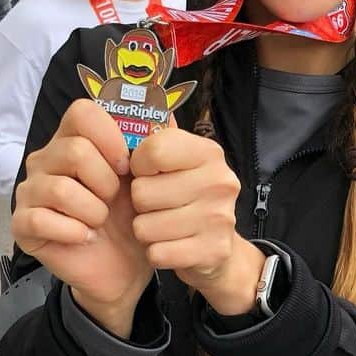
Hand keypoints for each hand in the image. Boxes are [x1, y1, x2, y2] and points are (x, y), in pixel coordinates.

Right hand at [11, 99, 150, 333]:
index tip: (126, 166)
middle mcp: (45, 159)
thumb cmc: (130, 217)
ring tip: (100, 221)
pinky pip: (42, 220)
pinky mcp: (22, 223)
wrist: (123, 267)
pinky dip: (74, 232)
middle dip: (106, 182)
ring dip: (93, 211)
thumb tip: (170, 116)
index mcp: (74, 139)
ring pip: (61, 189)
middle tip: (112, 201)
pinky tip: (85, 237)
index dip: (109, 136)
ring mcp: (30, 190)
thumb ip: (156, 145)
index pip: (81, 112)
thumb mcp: (148, 178)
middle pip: (74, 151)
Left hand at [129, 126, 259, 314]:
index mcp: (208, 153)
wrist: (217, 250)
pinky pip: (157, 252)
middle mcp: (219, 181)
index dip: (138, 164)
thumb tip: (135, 102)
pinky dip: (156, 253)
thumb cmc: (187, 200)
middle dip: (140, 203)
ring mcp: (219, 217)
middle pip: (142, 192)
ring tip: (163, 226)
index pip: (152, 150)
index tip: (147, 173)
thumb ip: (158, 138)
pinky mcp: (213, 251)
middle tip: (157, 205)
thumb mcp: (178, 164)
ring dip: (146, 230)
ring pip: (145, 226)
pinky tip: (171, 246)